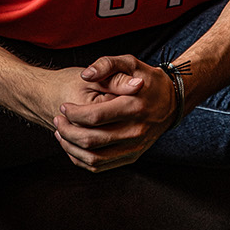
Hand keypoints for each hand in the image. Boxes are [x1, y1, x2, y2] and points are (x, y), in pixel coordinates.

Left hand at [51, 53, 177, 172]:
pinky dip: (81, 158)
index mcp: (134, 106)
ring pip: (94, 159)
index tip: (64, 107)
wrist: (171, 102)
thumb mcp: (130, 63)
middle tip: (58, 119)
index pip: (95, 117)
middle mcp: (135, 131)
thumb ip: (107, 64)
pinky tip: (72, 144)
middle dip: (67, 130)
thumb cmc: (146, 80)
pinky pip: (100, 166)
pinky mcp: (132, 157)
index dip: (73, 113)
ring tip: (60, 133)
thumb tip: (86, 74)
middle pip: (91, 140)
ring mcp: (134, 147)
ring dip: (71, 147)